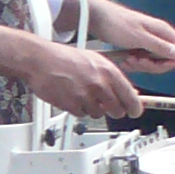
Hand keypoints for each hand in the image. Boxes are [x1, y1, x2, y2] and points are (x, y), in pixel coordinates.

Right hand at [0, 27, 144, 122]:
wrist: (39, 60)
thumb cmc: (64, 58)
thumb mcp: (94, 60)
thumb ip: (112, 77)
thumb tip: (128, 92)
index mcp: (108, 71)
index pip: (131, 97)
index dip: (135, 108)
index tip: (135, 111)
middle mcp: (99, 84)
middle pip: (117, 110)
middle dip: (113, 110)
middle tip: (105, 104)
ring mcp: (86, 96)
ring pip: (98, 114)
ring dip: (92, 108)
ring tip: (81, 94)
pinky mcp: (72, 105)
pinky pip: (82, 115)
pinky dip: (78, 109)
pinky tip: (71, 96)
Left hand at [73, 0, 174, 69]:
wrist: (96, 17)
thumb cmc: (117, 24)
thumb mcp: (138, 37)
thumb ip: (160, 46)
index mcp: (164, 31)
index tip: (159, 65)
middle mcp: (160, 36)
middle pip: (170, 59)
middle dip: (155, 66)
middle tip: (138, 61)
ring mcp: (150, 42)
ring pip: (156, 62)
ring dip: (143, 66)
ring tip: (128, 60)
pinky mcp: (139, 47)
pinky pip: (144, 61)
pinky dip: (136, 64)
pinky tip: (125, 62)